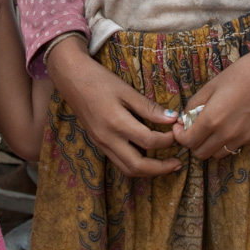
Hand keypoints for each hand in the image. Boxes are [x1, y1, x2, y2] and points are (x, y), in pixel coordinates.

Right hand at [46, 36, 180, 177]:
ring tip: (166, 165)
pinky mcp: (98, 143)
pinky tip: (147, 157)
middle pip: (137, 166)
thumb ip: (149, 108)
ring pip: (127, 169)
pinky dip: (136, 165)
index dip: (167, 140)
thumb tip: (173, 119)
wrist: (70, 78)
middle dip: (161, 169)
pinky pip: (119, 162)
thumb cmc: (99, 80)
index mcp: (116, 123)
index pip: (148, 141)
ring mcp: (101, 144)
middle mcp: (107, 139)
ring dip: (148, 171)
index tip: (177, 132)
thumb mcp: (126, 90)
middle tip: (178, 163)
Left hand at [172, 26, 249, 159]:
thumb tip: (184, 119)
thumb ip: (194, 104)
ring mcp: (244, 138)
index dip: (180, 136)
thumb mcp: (211, 85)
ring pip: (219, 154)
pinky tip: (234, 122)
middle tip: (195, 130)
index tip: (181, 128)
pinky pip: (237, 146)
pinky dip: (230, 140)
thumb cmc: (241, 73)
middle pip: (202, 154)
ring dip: (212, 145)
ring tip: (214, 128)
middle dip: (194, 144)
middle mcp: (228, 134)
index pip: (188, 142)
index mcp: (212, 119)